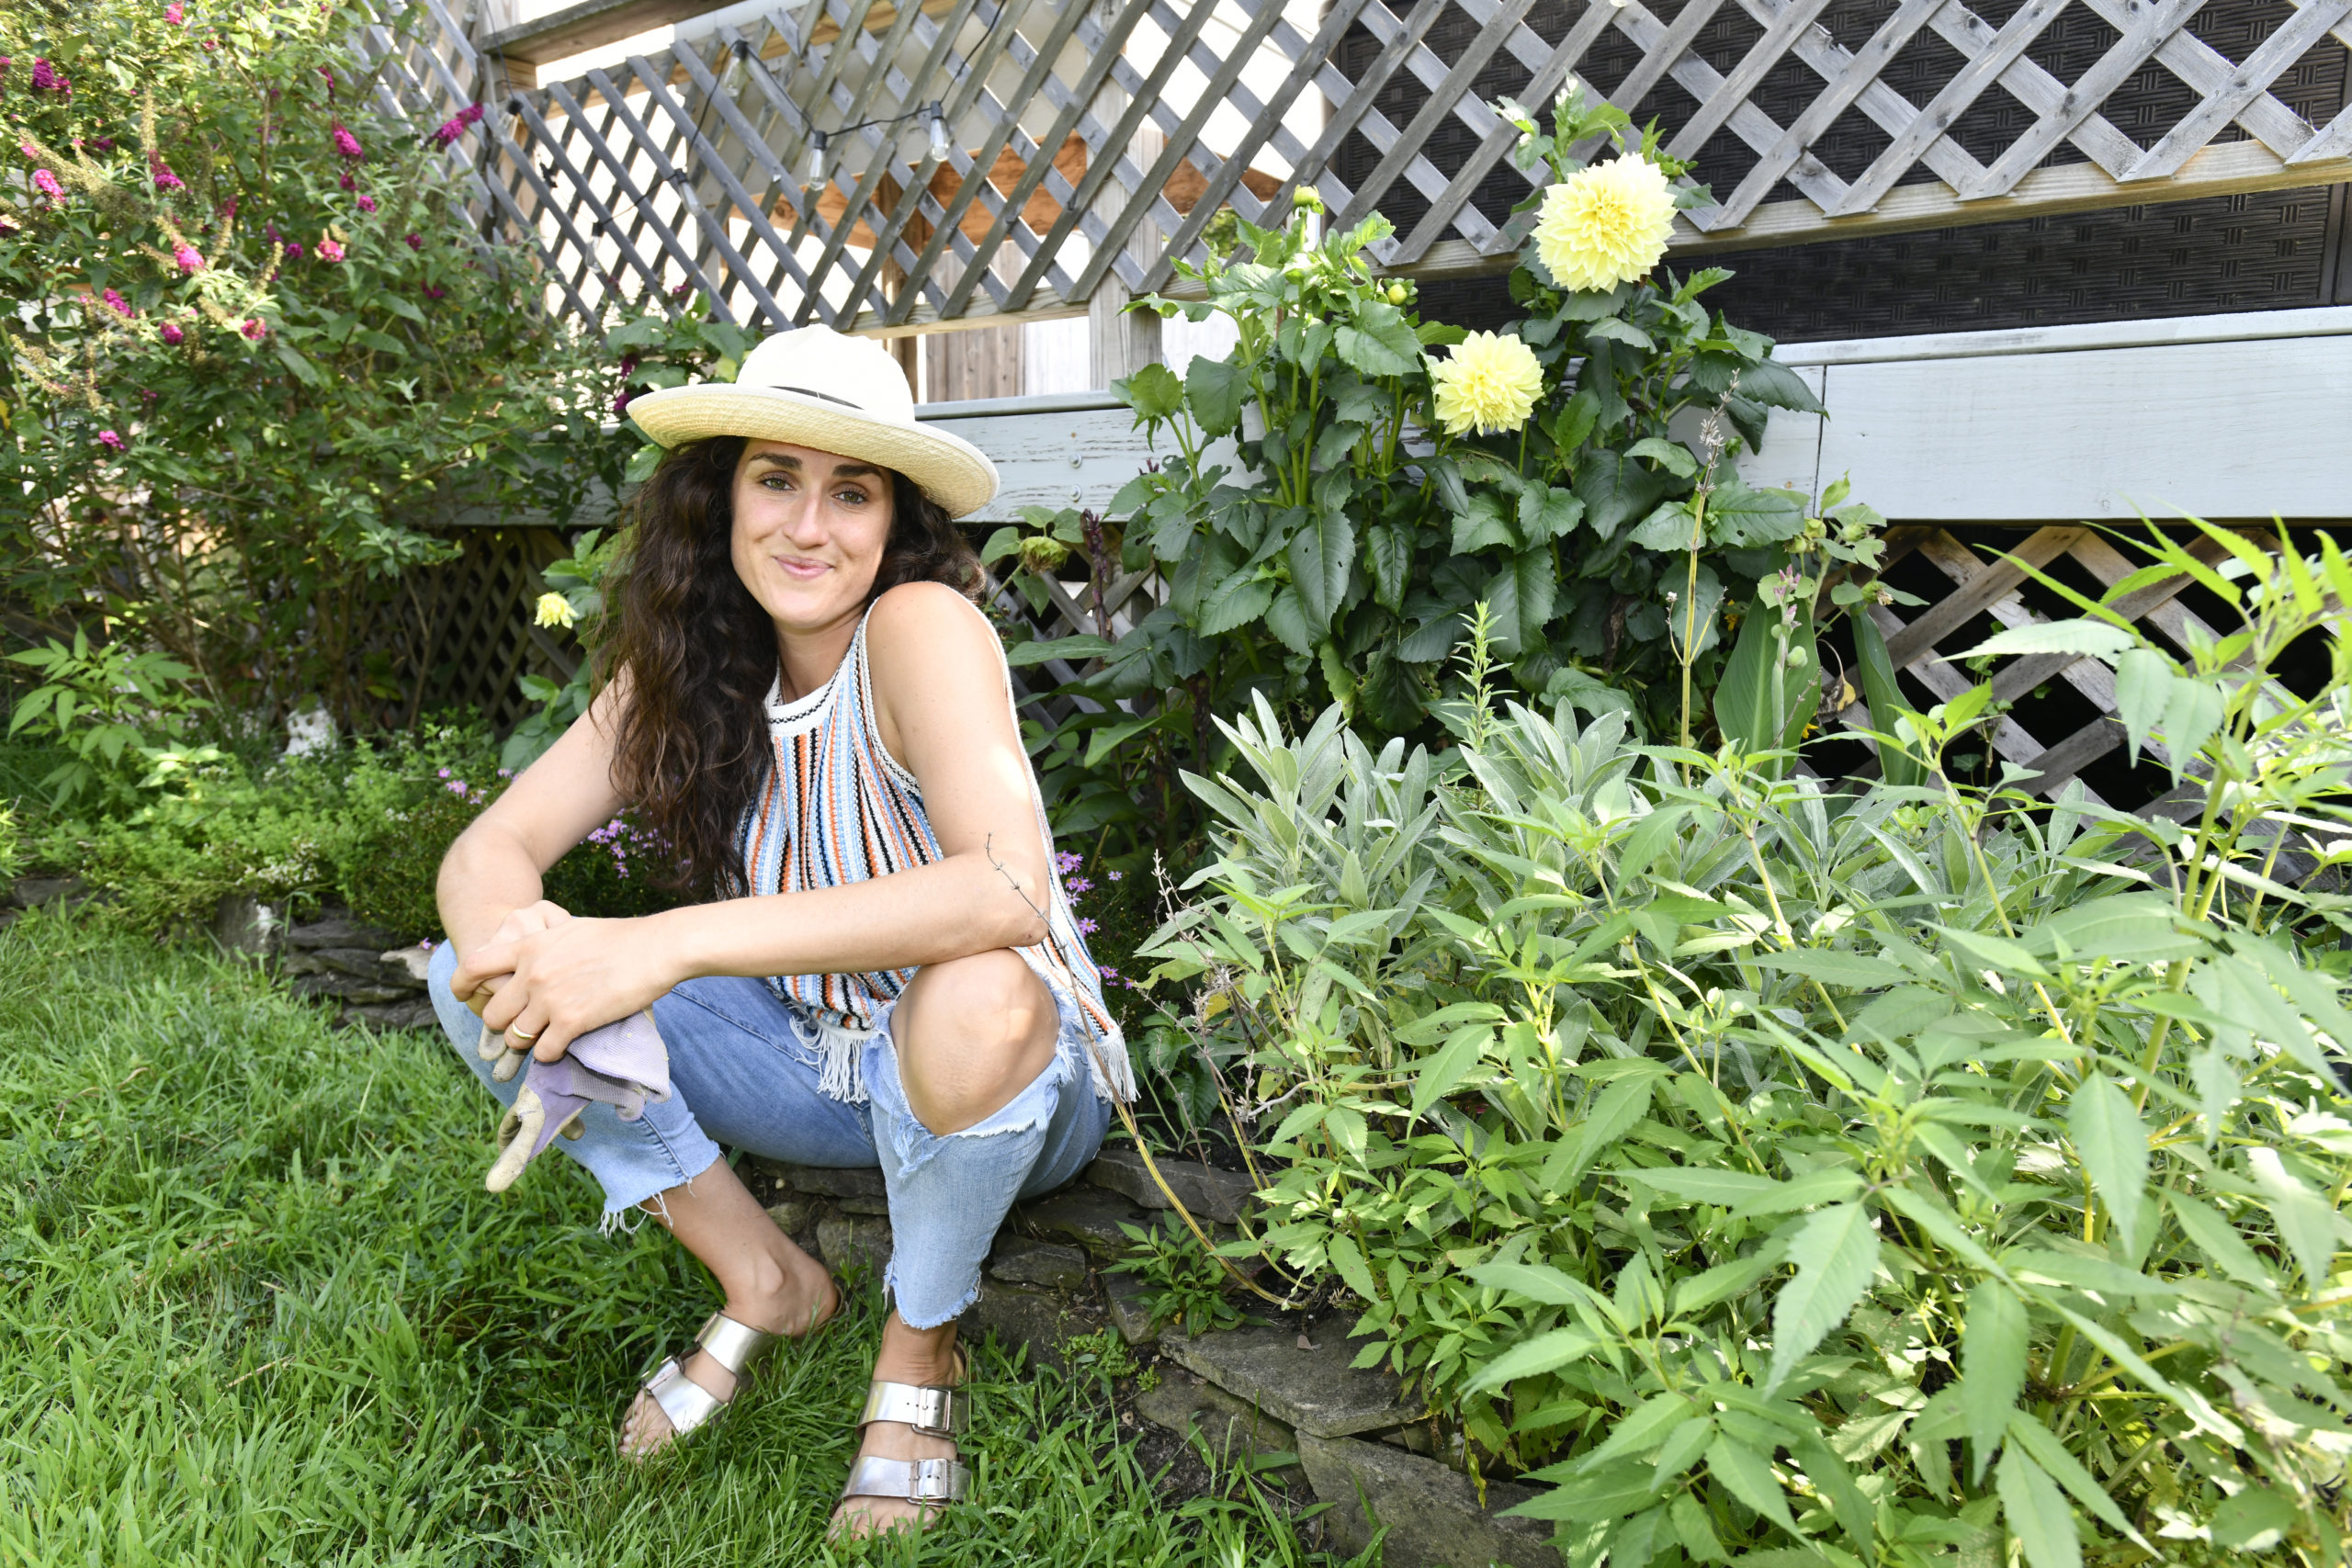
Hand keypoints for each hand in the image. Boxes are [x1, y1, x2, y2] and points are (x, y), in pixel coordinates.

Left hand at [452, 911, 681, 1061]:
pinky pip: (544, 1052)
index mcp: (529, 947)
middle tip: (520, 1025)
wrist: (655, 948)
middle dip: (503, 1024)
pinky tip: (564, 1044)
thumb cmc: (620, 936)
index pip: (474, 966)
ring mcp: (550, 999)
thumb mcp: (569, 930)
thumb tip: (533, 956)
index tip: (463, 995)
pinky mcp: (572, 1021)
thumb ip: (543, 945)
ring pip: (515, 1037)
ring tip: (545, 1037)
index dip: (461, 984)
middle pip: (493, 1014)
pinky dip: (551, 1053)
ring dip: (527, 1042)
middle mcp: (532, 974)